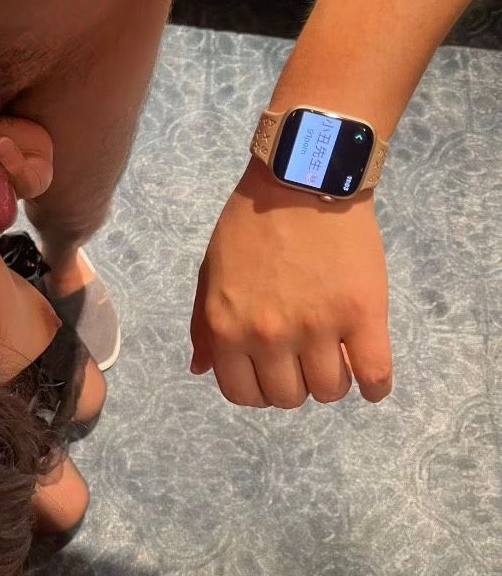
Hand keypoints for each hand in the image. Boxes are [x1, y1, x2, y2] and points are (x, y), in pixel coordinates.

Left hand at [190, 159, 391, 407]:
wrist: (302, 178)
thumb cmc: (250, 222)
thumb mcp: (210, 271)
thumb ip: (203, 324)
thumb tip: (201, 369)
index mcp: (227, 329)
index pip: (242, 393)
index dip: (260, 389)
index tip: (274, 372)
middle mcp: (269, 337)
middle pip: (288, 397)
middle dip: (296, 383)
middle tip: (306, 358)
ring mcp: (317, 328)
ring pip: (329, 390)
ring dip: (333, 382)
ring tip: (337, 356)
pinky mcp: (361, 314)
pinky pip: (374, 374)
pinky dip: (375, 386)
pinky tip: (372, 381)